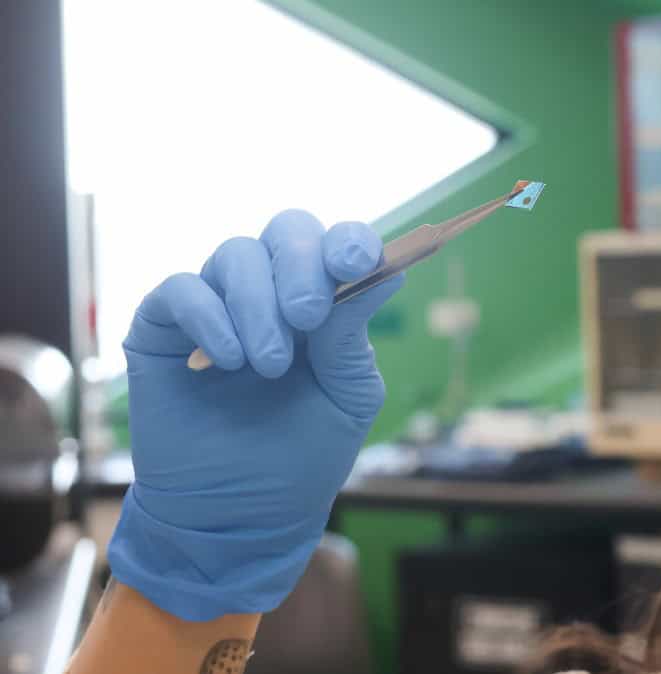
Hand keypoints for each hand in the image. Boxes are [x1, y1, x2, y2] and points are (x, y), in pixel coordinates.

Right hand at [106, 210, 403, 620]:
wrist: (239, 516)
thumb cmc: (301, 457)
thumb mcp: (346, 400)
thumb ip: (355, 340)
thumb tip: (388, 274)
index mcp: (324, 303)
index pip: (336, 244)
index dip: (349, 240)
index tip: (358, 260)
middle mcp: (271, 292)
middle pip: (286, 231)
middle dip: (301, 265)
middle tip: (307, 315)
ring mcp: (217, 305)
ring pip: (235, 255)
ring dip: (258, 305)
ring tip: (269, 365)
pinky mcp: (163, 328)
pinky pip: (182, 289)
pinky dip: (210, 317)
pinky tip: (228, 361)